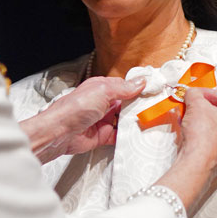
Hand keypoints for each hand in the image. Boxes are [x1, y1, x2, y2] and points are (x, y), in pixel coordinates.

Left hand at [21, 76, 144, 162]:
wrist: (60, 133)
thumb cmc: (75, 108)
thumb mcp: (102, 91)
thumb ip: (123, 88)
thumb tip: (140, 82)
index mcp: (102, 88)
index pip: (124, 86)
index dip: (139, 88)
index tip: (154, 90)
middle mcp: (102, 103)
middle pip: (126, 103)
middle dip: (139, 105)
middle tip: (156, 106)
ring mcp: (103, 119)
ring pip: (124, 119)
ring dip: (135, 120)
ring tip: (152, 120)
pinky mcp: (103, 135)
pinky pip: (119, 135)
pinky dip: (129, 136)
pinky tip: (139, 134)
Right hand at [152, 88, 216, 213]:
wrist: (198, 163)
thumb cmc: (203, 135)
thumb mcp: (196, 104)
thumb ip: (194, 94)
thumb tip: (192, 93)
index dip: (209, 93)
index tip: (197, 94)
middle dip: (206, 107)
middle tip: (194, 105)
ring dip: (205, 120)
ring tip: (190, 117)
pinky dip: (206, 133)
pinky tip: (192, 131)